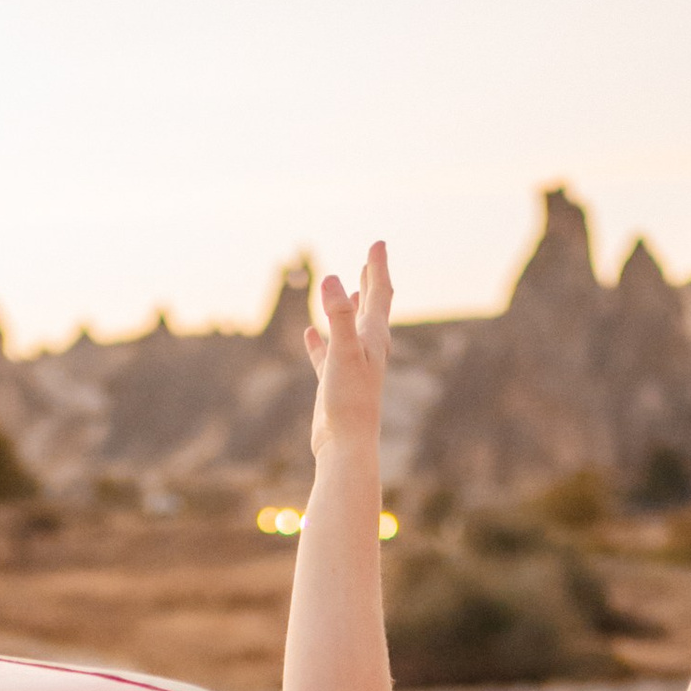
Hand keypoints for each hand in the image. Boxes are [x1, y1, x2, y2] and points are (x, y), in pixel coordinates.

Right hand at [306, 240, 391, 457]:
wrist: (346, 446)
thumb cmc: (350, 401)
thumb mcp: (344, 352)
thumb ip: (338, 315)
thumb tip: (331, 279)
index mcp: (375, 338)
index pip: (379, 295)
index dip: (378, 268)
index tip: (377, 244)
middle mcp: (368, 350)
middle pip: (372, 308)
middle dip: (371, 282)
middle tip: (371, 260)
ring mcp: (352, 366)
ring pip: (351, 329)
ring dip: (350, 308)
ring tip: (349, 291)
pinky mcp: (335, 383)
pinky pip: (327, 355)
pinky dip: (321, 340)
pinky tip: (310, 334)